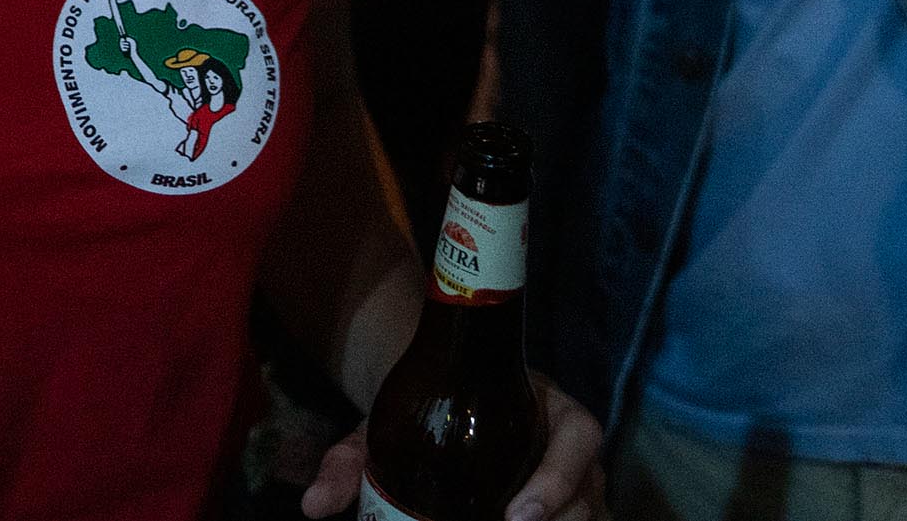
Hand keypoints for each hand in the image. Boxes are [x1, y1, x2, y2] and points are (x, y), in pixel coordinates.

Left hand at [302, 377, 606, 520]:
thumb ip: (346, 462)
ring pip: (592, 512)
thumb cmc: (415, 405)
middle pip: (592, 489)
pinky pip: (576, 518)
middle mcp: (563, 442)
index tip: (516, 516)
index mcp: (539, 403)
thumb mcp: (381, 427)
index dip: (559, 477)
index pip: (579, 433)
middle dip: (566, 519)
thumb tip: (314, 506)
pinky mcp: (557, 505)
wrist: (425, 397)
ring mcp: (567, 481)